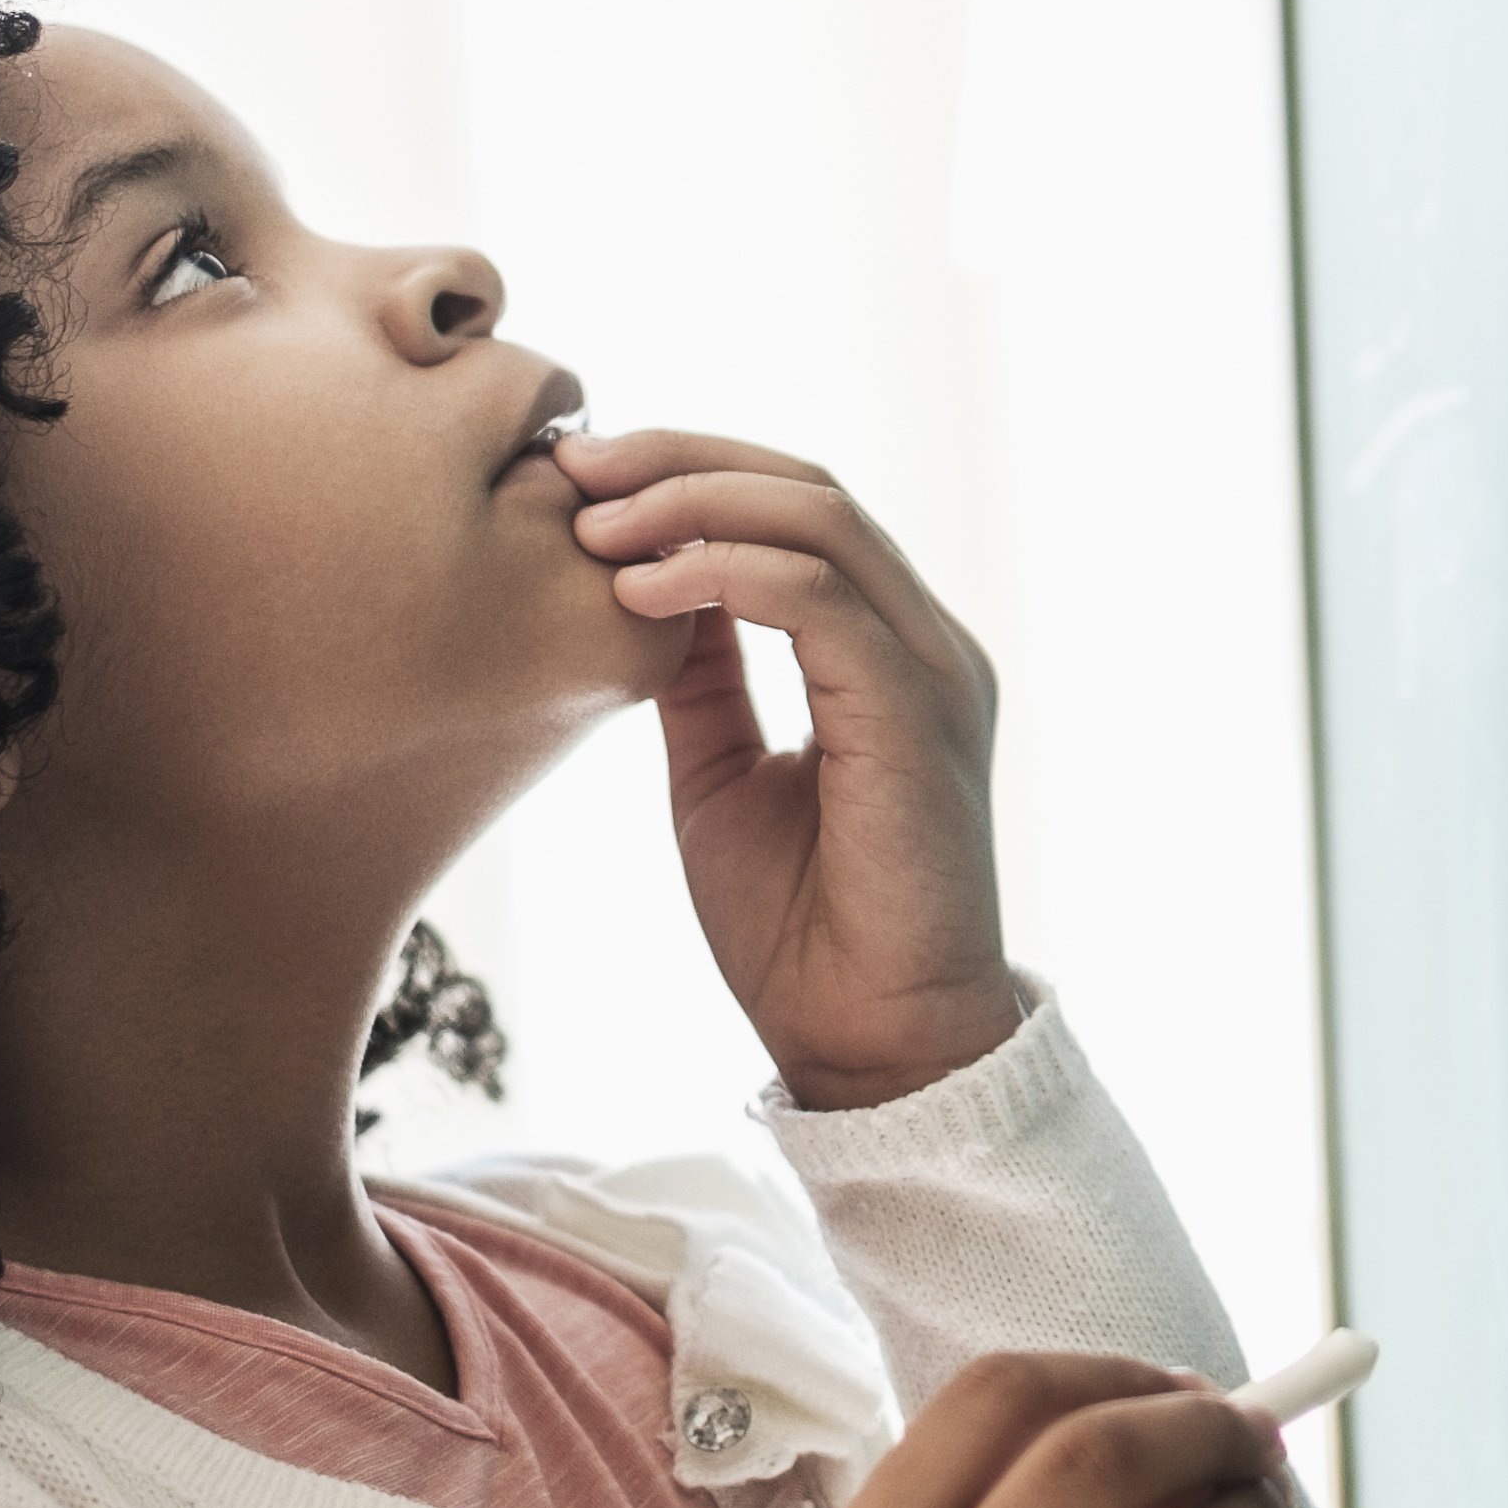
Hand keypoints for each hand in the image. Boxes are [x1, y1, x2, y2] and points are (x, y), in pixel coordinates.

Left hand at [555, 430, 1022, 1106]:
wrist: (870, 1047)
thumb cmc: (798, 930)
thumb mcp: (720, 773)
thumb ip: (703, 676)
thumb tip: (643, 585)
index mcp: (891, 651)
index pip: (801, 510)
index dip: (691, 473)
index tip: (582, 478)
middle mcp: (927, 643)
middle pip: (810, 488)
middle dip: (681, 460)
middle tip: (574, 467)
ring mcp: (933, 672)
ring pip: (821, 519)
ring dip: (692, 504)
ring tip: (594, 524)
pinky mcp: (917, 715)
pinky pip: (822, 600)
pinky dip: (724, 573)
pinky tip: (642, 589)